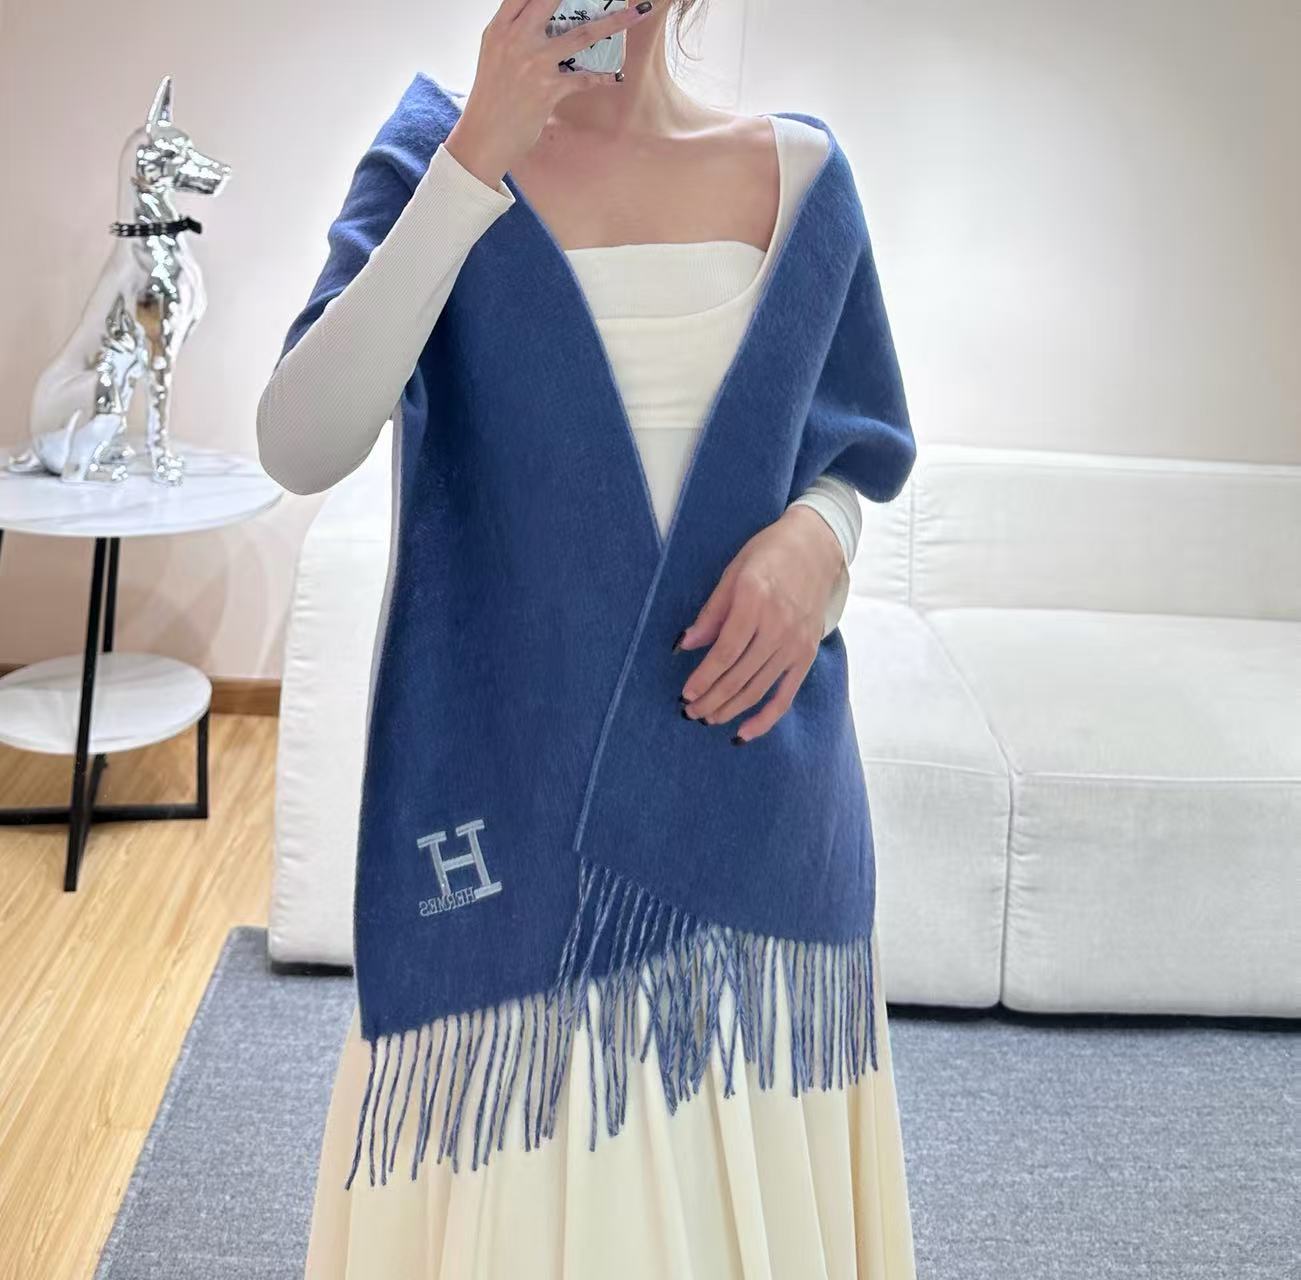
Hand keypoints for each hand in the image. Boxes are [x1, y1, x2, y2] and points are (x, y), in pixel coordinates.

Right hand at [443, 0, 656, 187]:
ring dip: (614, 23)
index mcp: (500, 28)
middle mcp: (517, 39)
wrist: (483, 137)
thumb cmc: (491, 97)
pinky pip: (584, 78)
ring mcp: (534, 63)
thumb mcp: (494, 54)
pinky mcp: (548, 90)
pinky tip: (615, 76)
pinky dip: (602, 77)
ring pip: (582, 34)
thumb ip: (514, 32)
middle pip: (553, 0)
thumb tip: (541, 19)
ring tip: (638, 13)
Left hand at [675, 506, 844, 742]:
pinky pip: (786, 694)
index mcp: (755, 601)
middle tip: (690, 712)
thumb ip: (710, 613)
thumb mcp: (732, 573)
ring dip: (731, 709)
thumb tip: (683, 645)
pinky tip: (745, 732)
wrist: (816, 548)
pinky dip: (766, 718)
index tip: (686, 693)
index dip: (703, 678)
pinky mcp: (807, 654)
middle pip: (740, 676)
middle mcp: (778, 626)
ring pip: (758, 688)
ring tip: (708, 719)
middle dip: (712, 699)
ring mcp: (796, 643)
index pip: (725, 652)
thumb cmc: (768, 556)